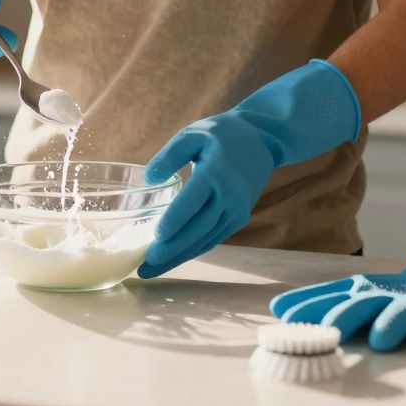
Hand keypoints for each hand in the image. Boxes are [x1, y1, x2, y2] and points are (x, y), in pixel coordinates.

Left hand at [138, 60, 361, 277]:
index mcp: (216, 172)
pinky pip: (213, 239)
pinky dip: (192, 251)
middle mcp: (229, 195)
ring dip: (178, 257)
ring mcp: (236, 210)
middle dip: (172, 249)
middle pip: (198, 228)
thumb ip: (170, 155)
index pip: (194, 200)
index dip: (176, 219)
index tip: (156, 236)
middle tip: (144, 265)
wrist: (261, 141)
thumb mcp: (193, 134)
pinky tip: (171, 260)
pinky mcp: (238, 218)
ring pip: (205, 239)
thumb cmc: (220, 134)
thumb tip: (149, 179)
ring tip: (150, 270)